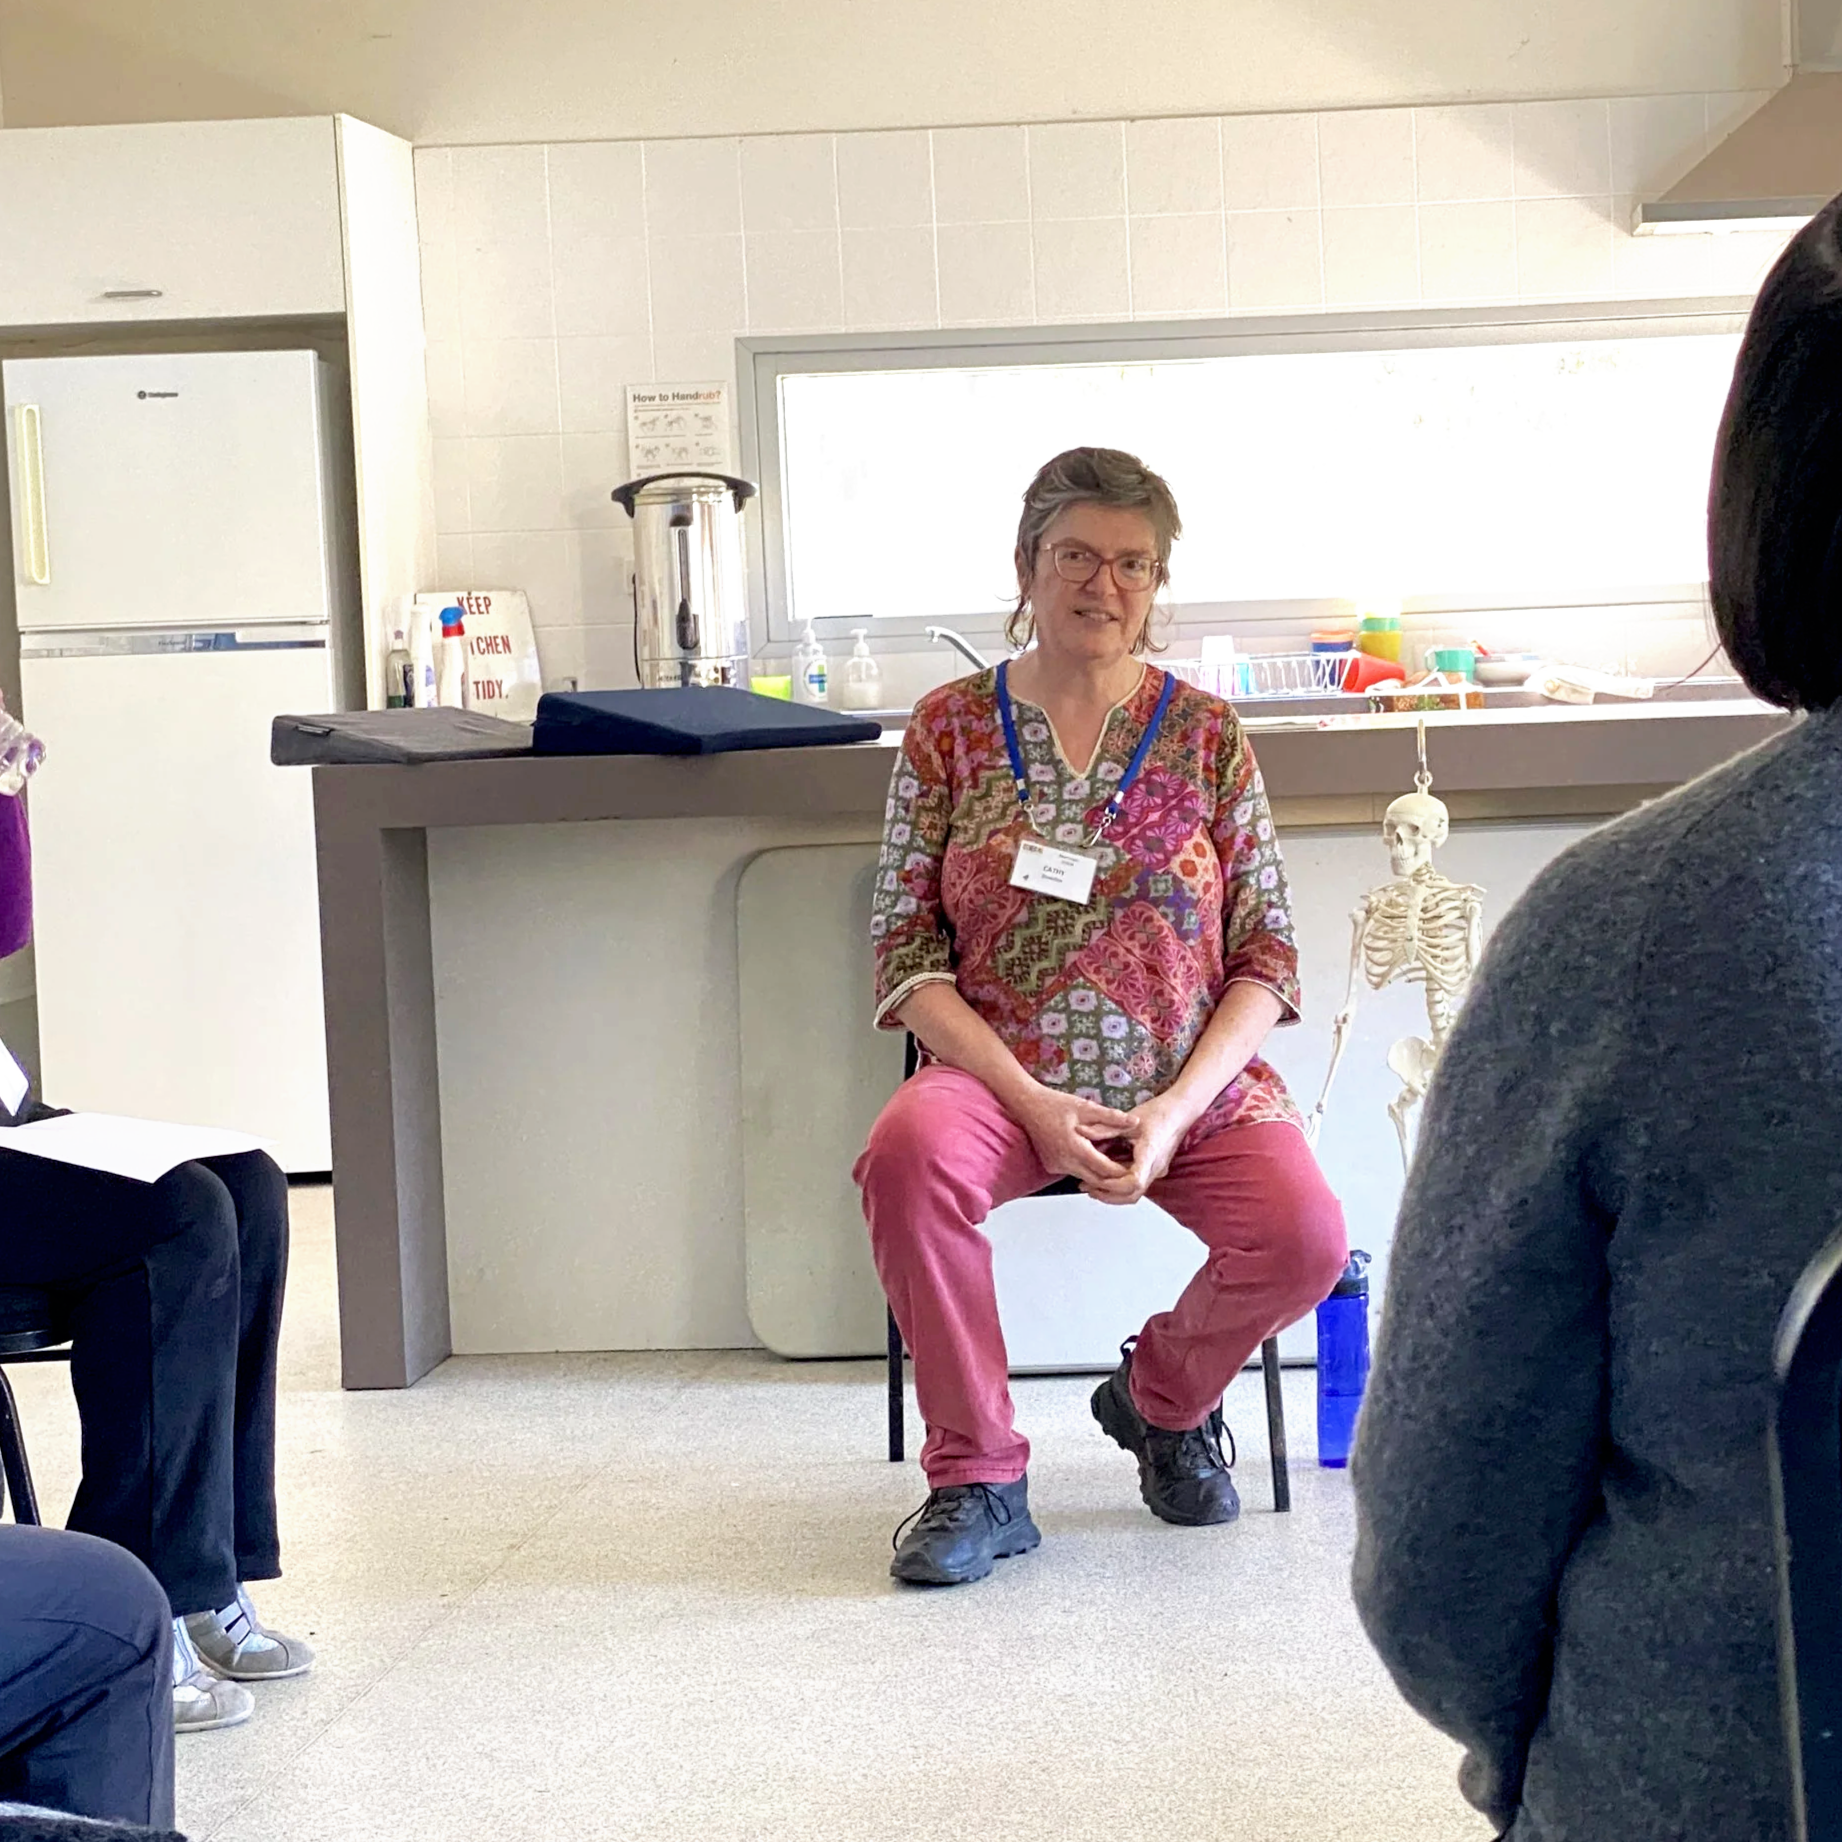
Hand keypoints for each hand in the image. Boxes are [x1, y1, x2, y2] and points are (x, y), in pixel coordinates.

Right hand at [1011, 1084, 1134, 1186]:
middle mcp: (1064, 1162)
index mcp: (1075, 1148)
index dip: (1122, 1171)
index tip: (1136, 1166)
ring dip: (1100, 1173)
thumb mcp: (1086, 1107)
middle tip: (1131, 1170)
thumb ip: (1112, 1117)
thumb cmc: (1055, 1104)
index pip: (1104, 1169)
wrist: (1027, 1106)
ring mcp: (1056, 1166)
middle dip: (1114, 1177)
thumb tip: (1135, 1122)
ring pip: (1085, 1178)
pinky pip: (1073, 1172)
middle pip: (1096, 1180)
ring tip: (1117, 1164)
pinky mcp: (1051, 1166)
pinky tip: (1096, 1158)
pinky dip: (1086, 1169)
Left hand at [1081, 1093, 1196, 1205]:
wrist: (1181, 1111)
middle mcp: (1155, 1168)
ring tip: (1092, 1186)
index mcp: (1150, 1155)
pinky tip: (1107, 1178)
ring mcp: (1157, 1170)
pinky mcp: (1156, 1169)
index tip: (1095, 1181)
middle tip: (1087, 1188)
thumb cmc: (1158, 1112)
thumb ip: (1105, 1128)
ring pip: (1136, 1193)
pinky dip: (1122, 1186)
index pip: (1134, 1182)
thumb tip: (1079, 1131)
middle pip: (1133, 1194)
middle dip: (1109, 1195)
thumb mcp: (1130, 1119)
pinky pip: (1138, 1185)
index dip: (1113, 1186)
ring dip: (1114, 1194)